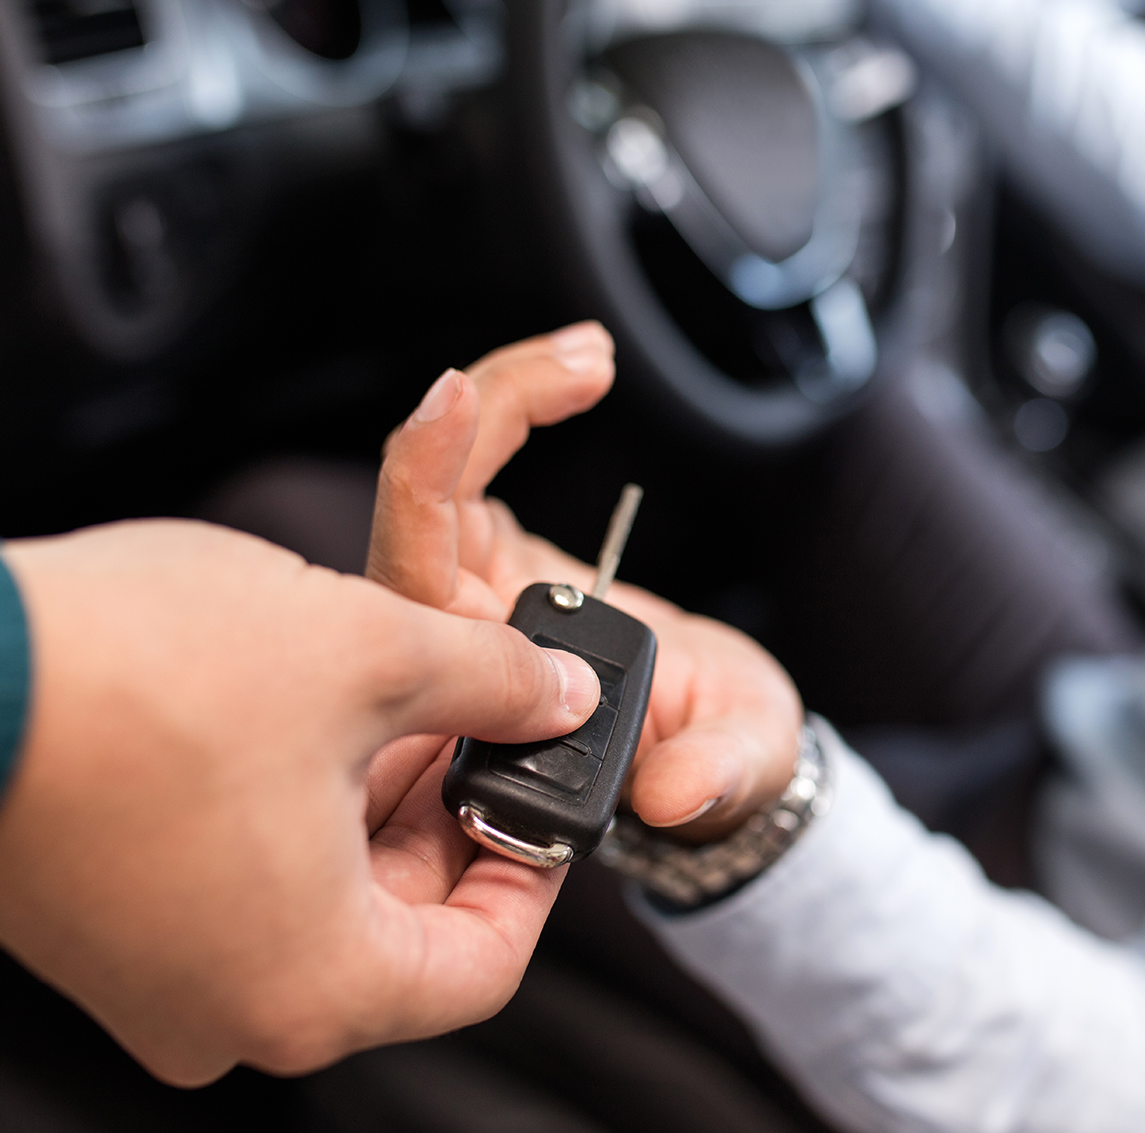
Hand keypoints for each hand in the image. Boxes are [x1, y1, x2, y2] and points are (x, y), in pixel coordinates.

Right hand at [0, 519, 602, 1085]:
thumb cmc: (137, 681)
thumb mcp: (368, 652)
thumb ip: (491, 684)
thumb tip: (556, 695)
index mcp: (317, 988)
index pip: (483, 964)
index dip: (535, 867)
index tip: (545, 790)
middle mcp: (233, 1015)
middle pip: (400, 930)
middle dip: (445, 813)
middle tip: (470, 716)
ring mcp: (156, 984)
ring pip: (318, 902)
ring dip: (366, 801)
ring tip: (386, 692)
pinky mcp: (102, 934)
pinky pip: (237, 890)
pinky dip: (287, 813)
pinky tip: (298, 715)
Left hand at [367, 324, 803, 843]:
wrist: (711, 744)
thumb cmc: (708, 763)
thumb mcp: (730, 770)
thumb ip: (710, 779)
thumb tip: (671, 789)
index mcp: (475, 708)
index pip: (414, 596)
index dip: (423, 490)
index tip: (460, 406)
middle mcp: (454, 646)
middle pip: (415, 516)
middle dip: (473, 419)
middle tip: (575, 364)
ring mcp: (469, 594)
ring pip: (440, 478)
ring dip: (504, 395)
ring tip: (593, 355)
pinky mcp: (494, 553)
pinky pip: (475, 465)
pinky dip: (520, 402)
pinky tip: (585, 366)